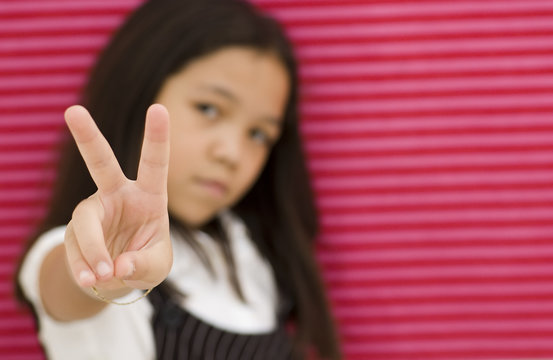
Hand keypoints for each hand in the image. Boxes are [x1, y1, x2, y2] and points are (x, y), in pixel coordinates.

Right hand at [63, 104, 171, 292]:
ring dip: (93, 251)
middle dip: (88, 137)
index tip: (159, 107)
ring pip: (85, 223)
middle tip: (73, 111)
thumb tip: (117, 266)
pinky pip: (75, 249)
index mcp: (149, 196)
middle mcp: (118, 196)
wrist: (119, 276)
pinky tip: (92, 279)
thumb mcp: (156, 267)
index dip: (157, 137)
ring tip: (104, 275)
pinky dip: (83, 267)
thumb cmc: (146, 261)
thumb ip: (143, 265)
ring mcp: (93, 212)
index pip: (155, 163)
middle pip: (101, 163)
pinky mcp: (74, 231)